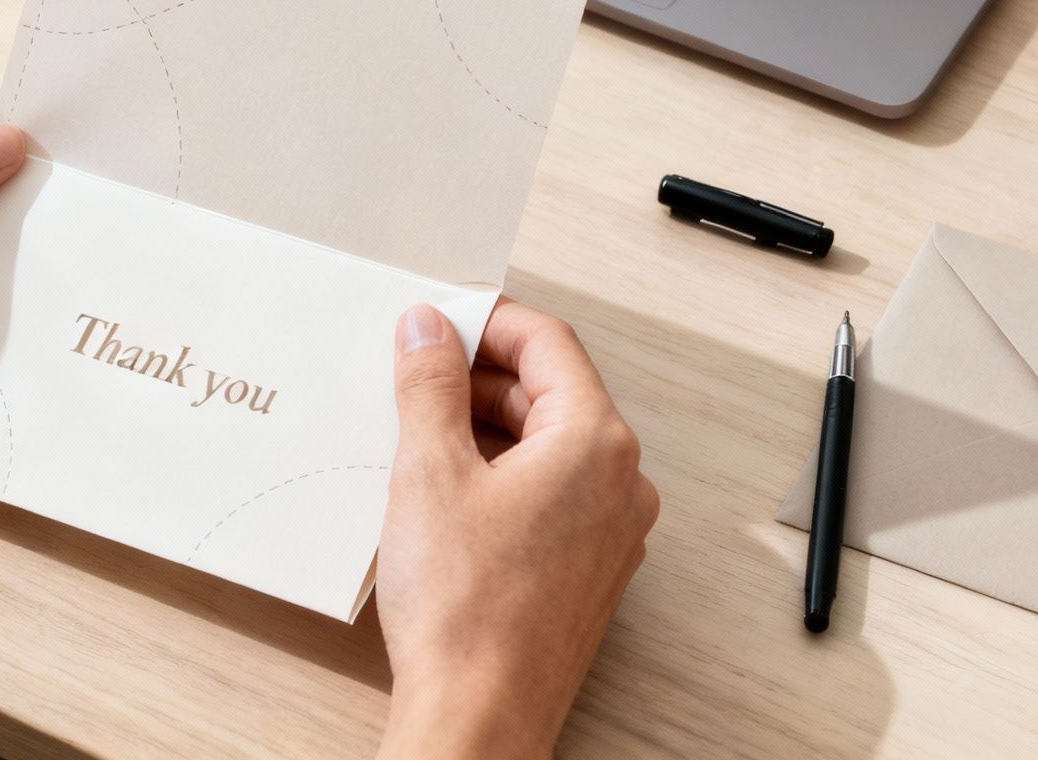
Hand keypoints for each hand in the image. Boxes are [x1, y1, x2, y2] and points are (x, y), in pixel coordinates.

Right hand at [375, 299, 658, 759]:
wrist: (479, 715)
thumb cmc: (466, 612)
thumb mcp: (429, 472)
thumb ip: (430, 386)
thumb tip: (429, 330)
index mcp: (596, 444)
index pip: (550, 344)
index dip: (487, 322)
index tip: (440, 321)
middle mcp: (620, 483)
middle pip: (553, 392)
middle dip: (481, 376)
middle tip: (417, 372)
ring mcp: (611, 531)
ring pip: (550, 446)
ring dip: (488, 426)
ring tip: (419, 431)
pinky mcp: (588, 570)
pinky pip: (551, 494)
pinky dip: (502, 475)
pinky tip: (446, 489)